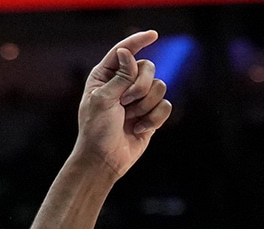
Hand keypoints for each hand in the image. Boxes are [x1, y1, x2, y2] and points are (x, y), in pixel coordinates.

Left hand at [74, 32, 173, 179]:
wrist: (104, 160)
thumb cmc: (97, 131)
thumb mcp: (104, 100)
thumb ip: (120, 76)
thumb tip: (127, 52)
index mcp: (105, 76)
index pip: (124, 51)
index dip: (138, 41)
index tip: (153, 34)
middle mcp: (123, 84)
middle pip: (149, 67)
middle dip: (140, 87)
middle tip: (125, 104)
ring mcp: (139, 99)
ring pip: (160, 86)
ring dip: (145, 105)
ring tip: (130, 119)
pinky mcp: (151, 113)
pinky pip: (166, 105)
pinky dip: (153, 119)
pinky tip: (138, 130)